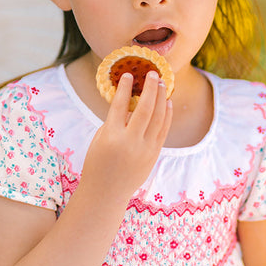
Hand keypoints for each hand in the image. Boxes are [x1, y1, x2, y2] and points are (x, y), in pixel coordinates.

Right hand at [82, 71, 172, 201]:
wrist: (107, 192)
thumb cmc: (98, 162)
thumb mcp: (100, 139)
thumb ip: (115, 121)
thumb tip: (130, 103)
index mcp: (111, 136)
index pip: (119, 105)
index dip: (124, 87)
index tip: (128, 75)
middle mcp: (130, 142)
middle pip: (145, 108)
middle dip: (150, 87)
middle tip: (152, 72)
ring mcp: (145, 149)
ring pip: (159, 117)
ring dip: (161, 97)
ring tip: (161, 82)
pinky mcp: (154, 154)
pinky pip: (164, 130)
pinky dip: (167, 114)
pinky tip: (167, 102)